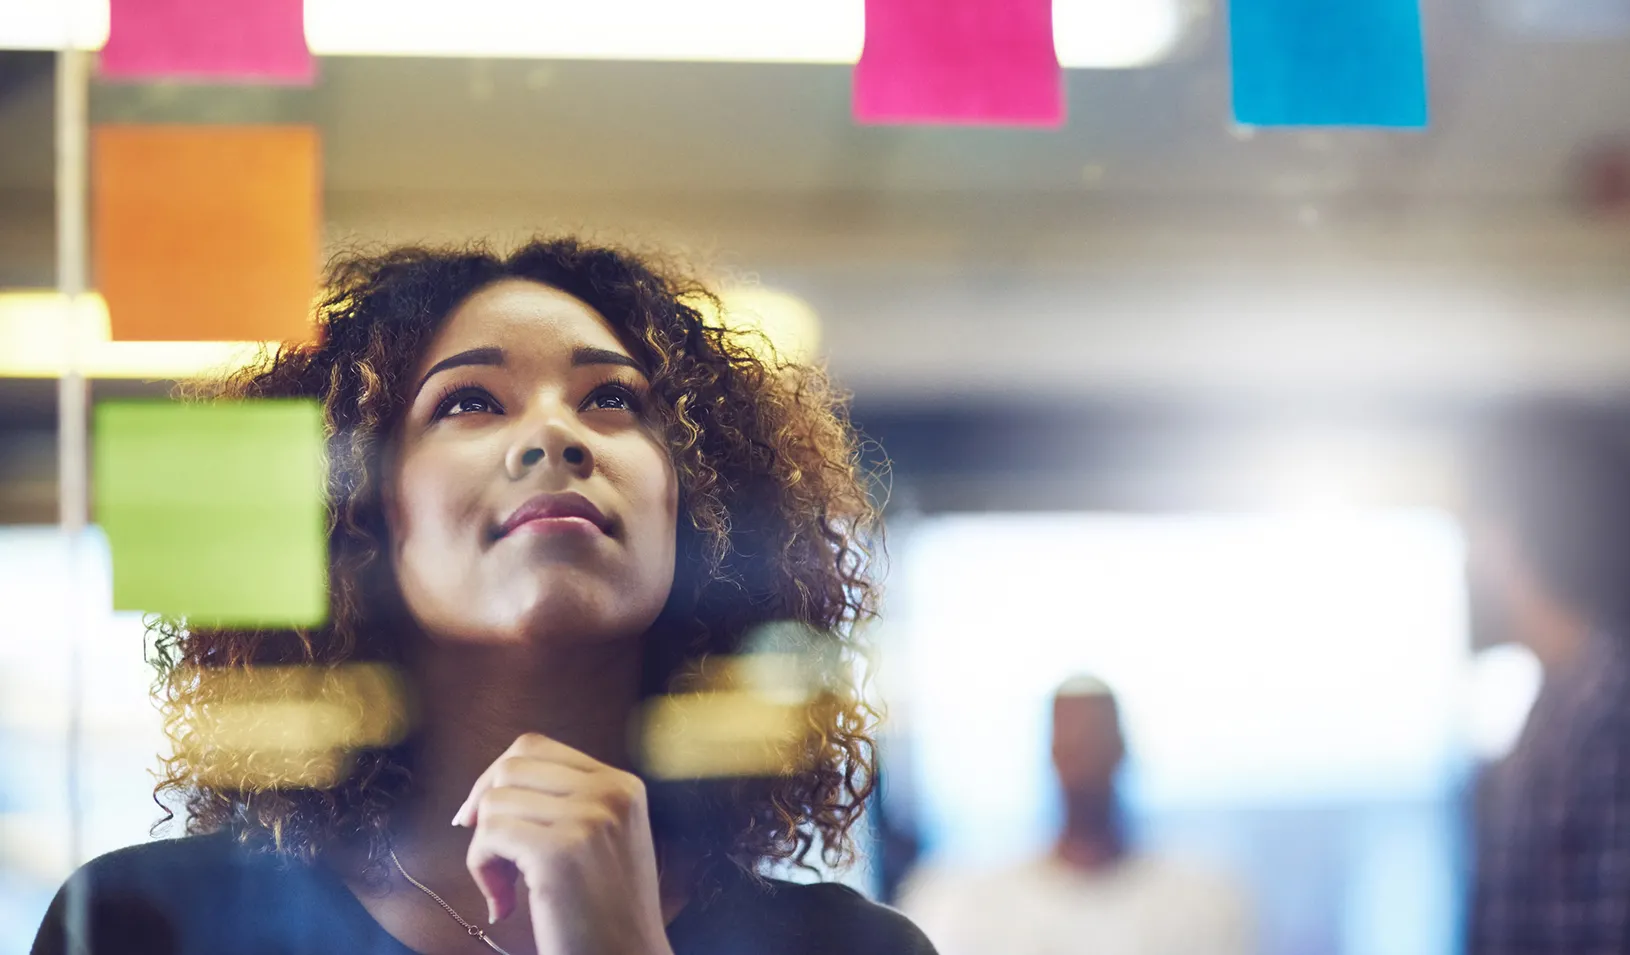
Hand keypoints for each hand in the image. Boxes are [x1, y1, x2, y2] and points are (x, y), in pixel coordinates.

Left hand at [453, 733, 673, 954]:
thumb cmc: (605, 915)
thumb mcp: (603, 840)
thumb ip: (565, 804)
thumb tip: (489, 789)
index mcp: (623, 785)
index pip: (536, 747)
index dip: (497, 778)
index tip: (481, 819)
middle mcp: (611, 792)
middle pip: (511, 766)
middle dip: (484, 807)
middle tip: (490, 856)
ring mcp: (589, 819)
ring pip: (495, 801)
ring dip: (484, 849)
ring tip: (506, 888)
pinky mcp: (560, 852)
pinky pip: (489, 835)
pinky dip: (481, 869)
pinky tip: (505, 903)